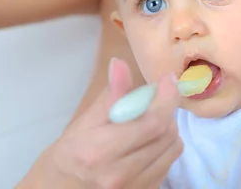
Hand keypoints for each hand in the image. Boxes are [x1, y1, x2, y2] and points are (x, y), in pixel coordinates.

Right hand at [24, 57, 182, 187]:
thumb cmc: (68, 155)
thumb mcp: (82, 124)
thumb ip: (109, 96)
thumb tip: (120, 63)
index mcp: (101, 151)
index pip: (151, 123)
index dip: (166, 98)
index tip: (168, 79)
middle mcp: (121, 174)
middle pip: (166, 134)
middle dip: (165, 110)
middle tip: (153, 99)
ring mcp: (136, 188)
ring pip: (172, 148)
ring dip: (167, 128)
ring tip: (147, 121)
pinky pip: (168, 163)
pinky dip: (164, 146)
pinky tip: (146, 142)